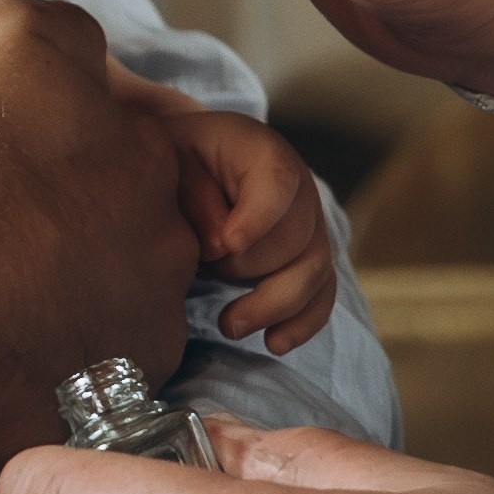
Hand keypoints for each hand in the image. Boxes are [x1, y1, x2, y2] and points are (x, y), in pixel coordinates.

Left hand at [164, 112, 334, 352]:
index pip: (278, 183)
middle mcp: (299, 188)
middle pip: (293, 238)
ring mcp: (311, 226)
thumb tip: (222, 245)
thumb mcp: (171, 160)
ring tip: (229, 325)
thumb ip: (194, 195)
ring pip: (313, 273)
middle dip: (245, 265)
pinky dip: (303, 323)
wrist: (188, 165)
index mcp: (263, 151)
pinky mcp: (310, 260)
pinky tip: (274, 342)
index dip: (257, 218)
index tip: (224, 245)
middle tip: (201, 268)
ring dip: (273, 305)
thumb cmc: (175, 161)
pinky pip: (322, 296)